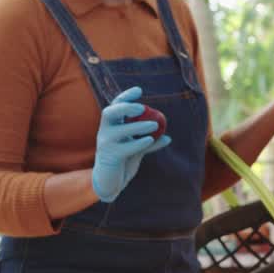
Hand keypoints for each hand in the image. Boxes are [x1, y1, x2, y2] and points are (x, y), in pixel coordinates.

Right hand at [92, 86, 170, 202]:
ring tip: (154, 125)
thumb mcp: (138, 150)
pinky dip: (138, 143)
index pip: (115, 106)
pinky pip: (125, 147)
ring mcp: (105, 143)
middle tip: (142, 107)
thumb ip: (150, 143)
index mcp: (111, 126)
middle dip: (125, 106)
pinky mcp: (110, 156)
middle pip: (110, 112)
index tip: (139, 90)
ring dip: (138, 126)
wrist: (111, 182)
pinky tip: (150, 140)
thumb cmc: (123, 162)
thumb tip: (168, 137)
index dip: (126, 96)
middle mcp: (105, 132)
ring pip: (120, 130)